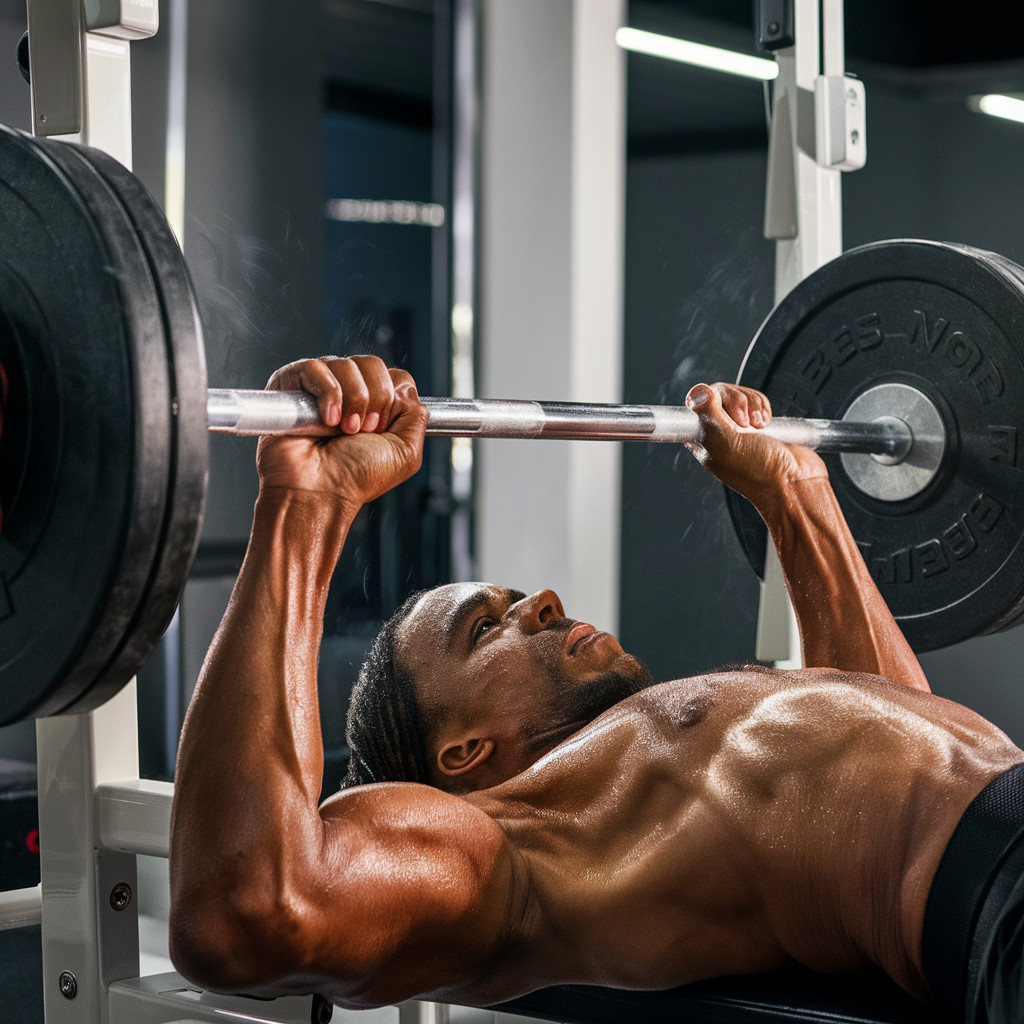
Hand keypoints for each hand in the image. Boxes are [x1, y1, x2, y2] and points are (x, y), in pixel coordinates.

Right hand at [256, 356, 427, 509]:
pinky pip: (315, 367)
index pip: (394, 376)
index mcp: (376, 407)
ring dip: (351, 401)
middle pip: (373, 364)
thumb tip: (407, 387)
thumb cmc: (355, 478)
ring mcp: (320, 387)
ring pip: (346, 364)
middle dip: (374, 399)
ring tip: (342, 430)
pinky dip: (327, 394)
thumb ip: (416, 416)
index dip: (392, 397)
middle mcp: (349, 394)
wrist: (318, 491)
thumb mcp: (405, 452)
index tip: (383, 426)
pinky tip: (325, 420)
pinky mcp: (291, 384)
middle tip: (362, 430)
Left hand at [684, 382, 826, 501]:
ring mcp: (739, 427)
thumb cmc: (757, 471)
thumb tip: (697, 392)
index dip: (714, 400)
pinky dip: (764, 408)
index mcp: (702, 439)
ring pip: (741, 395)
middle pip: (721, 394)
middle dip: (739, 403)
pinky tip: (765, 425)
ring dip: (754, 407)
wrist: (794, 480)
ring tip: (759, 428)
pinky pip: (757, 401)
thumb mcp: (724, 441)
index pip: (697, 402)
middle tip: (746, 425)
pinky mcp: (758, 423)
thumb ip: (707, 414)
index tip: (728, 416)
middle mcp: (718, 432)